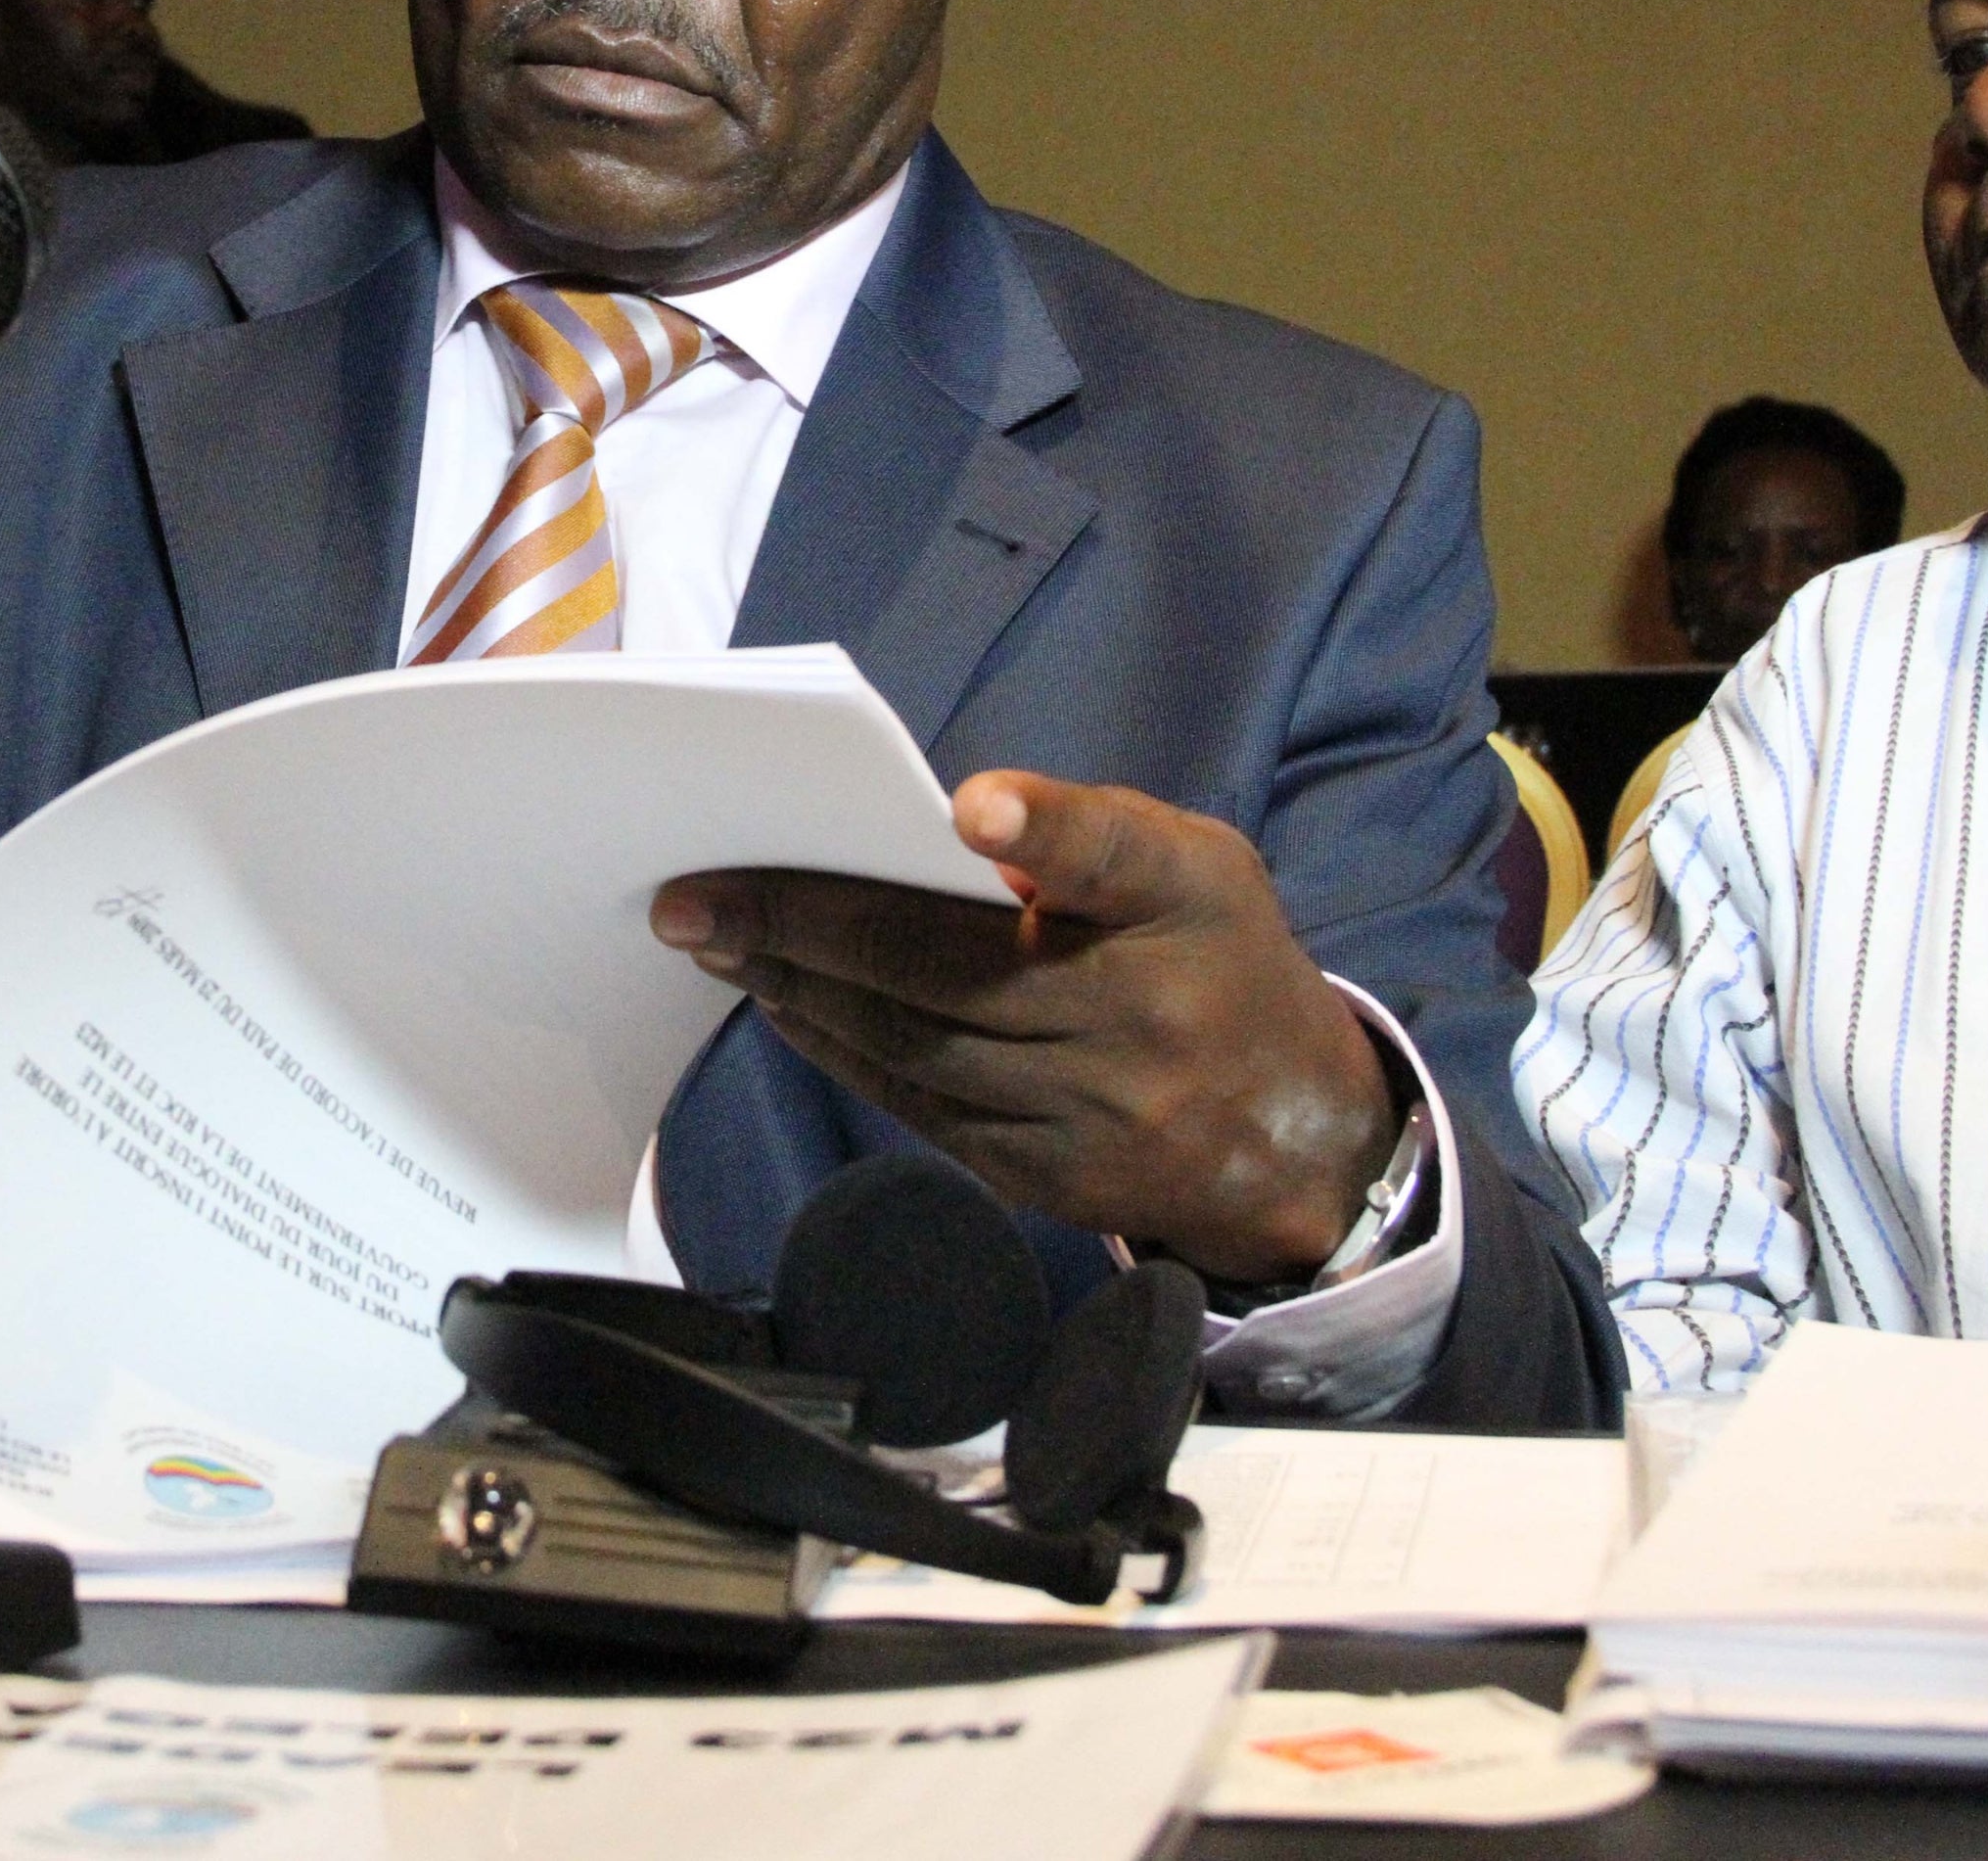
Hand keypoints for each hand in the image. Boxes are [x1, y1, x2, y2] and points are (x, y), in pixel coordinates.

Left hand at [650, 771, 1396, 1283]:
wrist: (1293, 1138)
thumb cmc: (1210, 957)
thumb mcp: (1187, 870)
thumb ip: (1078, 843)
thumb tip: (910, 836)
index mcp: (1183, 898)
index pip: (1113, 856)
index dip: (1044, 831)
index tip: (969, 808)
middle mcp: (1144, 1012)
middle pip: (948, 969)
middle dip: (803, 925)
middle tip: (694, 895)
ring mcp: (1095, 1111)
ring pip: (912, 1046)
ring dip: (797, 990)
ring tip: (713, 942)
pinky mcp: (1049, 1179)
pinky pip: (918, 1107)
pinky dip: (838, 1050)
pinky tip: (784, 1003)